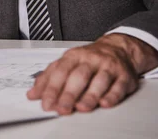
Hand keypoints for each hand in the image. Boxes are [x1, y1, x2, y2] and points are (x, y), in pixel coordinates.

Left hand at [27, 33, 157, 114]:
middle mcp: (90, 60)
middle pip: (78, 76)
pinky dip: (112, 95)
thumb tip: (32, 94)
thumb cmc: (88, 59)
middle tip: (61, 108)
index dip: (52, 88)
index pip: (59, 71)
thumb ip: (48, 78)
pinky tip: (105, 103)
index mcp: (73, 56)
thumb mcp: (65, 63)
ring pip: (99, 80)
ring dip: (90, 95)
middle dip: (68, 94)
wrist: (117, 48)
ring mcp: (108, 67)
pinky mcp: (124, 76)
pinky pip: (119, 86)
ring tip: (81, 108)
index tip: (46, 103)